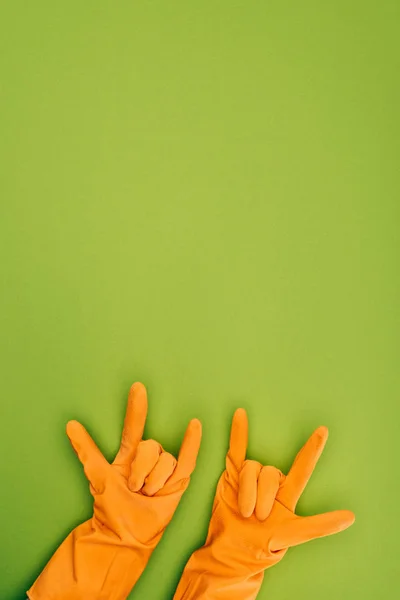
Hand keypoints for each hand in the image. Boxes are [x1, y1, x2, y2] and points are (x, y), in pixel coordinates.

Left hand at [67, 382, 201, 545]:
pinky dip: (192, 442)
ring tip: (148, 495)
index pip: (134, 428)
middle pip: (150, 447)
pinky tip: (194, 425)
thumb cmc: (111, 507)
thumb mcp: (97, 475)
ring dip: (155, 480)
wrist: (126, 536)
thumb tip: (70, 424)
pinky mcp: (180, 480)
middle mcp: (149, 458)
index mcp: (129, 455)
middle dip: (141, 470)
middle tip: (134, 488)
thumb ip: (85, 449)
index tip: (137, 387)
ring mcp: (165, 468)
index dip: (136, 408)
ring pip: (165, 460)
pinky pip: (188, 459)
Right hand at [209, 408, 353, 570]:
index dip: (312, 449)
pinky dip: (238, 432)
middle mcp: (269, 482)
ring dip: (247, 491)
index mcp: (286, 494)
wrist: (232, 552)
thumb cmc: (263, 547)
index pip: (302, 468)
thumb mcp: (291, 536)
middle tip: (259, 517)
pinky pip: (236, 450)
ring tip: (245, 512)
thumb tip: (352, 517)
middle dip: (263, 496)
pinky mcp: (232, 475)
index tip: (323, 430)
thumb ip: (318, 526)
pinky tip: (240, 413)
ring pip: (251, 469)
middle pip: (270, 473)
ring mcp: (250, 477)